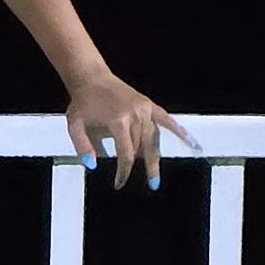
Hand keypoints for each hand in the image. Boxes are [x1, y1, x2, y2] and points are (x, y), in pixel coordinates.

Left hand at [65, 70, 201, 190]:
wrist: (91, 78)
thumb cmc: (82, 103)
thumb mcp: (74, 125)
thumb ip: (82, 146)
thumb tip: (93, 166)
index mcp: (118, 120)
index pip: (126, 152)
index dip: (124, 170)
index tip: (119, 184)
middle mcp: (135, 114)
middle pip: (142, 146)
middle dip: (144, 167)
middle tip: (151, 186)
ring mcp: (144, 108)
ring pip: (154, 137)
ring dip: (156, 157)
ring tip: (156, 176)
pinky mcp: (149, 104)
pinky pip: (166, 119)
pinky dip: (178, 130)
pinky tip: (191, 142)